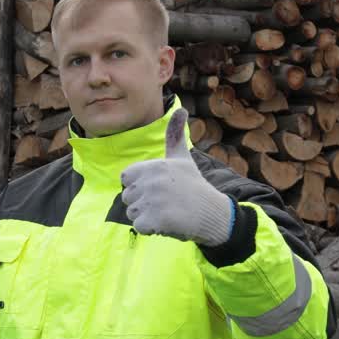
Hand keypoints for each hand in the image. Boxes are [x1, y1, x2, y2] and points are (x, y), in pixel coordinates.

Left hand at [120, 109, 233, 246]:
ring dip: (146, 217)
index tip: (159, 187)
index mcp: (153, 166)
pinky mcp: (154, 220)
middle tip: (166, 202)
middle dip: (142, 203)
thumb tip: (181, 109)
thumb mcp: (182, 158)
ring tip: (167, 212)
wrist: (212, 213)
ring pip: (131, 213)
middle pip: (127, 197)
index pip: (125, 178)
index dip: (139, 185)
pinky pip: (139, 226)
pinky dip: (150, 229)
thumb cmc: (194, 186)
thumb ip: (174, 135)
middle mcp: (151, 181)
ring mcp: (152, 201)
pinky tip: (167, 223)